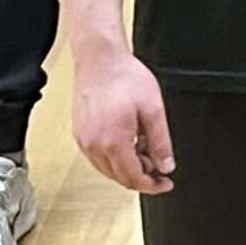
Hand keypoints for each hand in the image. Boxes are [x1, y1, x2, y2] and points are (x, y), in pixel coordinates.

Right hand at [72, 43, 175, 193]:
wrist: (100, 59)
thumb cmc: (124, 77)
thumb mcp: (154, 110)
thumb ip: (160, 142)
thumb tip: (166, 166)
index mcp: (112, 142)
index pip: (133, 178)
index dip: (152, 185)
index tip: (165, 184)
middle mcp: (93, 146)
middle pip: (119, 177)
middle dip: (142, 176)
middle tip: (159, 164)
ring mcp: (83, 141)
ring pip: (107, 169)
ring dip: (128, 167)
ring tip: (145, 148)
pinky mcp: (79, 134)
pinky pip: (98, 156)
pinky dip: (115, 157)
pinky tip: (129, 142)